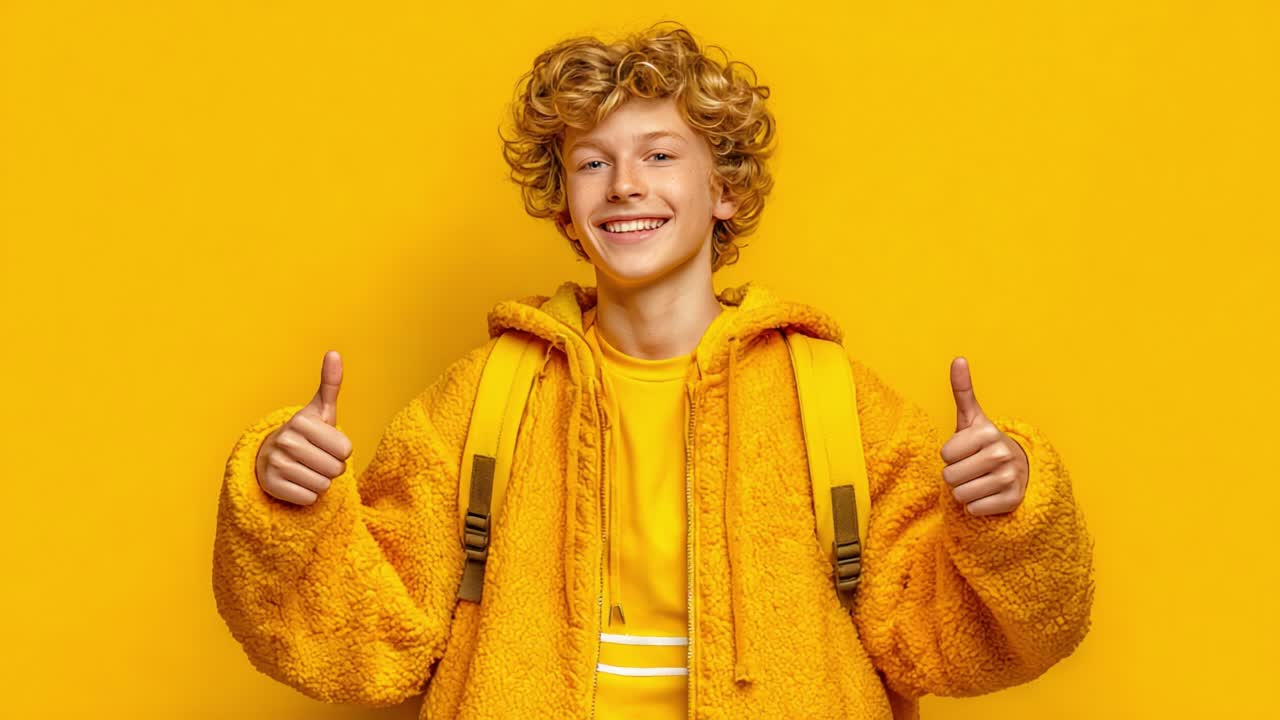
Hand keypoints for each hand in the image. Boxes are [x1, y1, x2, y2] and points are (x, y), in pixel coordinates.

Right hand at [254, 350, 353, 505]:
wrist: (272, 456)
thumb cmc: (307, 433)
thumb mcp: (320, 409)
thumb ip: (330, 383)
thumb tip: (334, 352)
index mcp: (301, 422)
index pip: (345, 450)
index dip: (341, 451)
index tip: (325, 444)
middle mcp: (285, 441)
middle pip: (335, 470)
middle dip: (332, 468)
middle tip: (316, 458)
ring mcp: (275, 464)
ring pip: (323, 486)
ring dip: (320, 482)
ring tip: (306, 469)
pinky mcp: (271, 486)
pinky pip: (309, 499)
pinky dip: (308, 495)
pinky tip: (297, 482)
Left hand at [939, 356, 1029, 515]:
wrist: (1016, 468)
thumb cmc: (983, 443)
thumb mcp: (971, 418)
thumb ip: (962, 390)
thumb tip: (958, 358)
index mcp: (987, 432)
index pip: (944, 455)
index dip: (950, 456)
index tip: (966, 451)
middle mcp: (1001, 454)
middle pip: (950, 477)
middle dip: (956, 476)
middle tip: (972, 468)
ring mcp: (1009, 478)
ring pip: (960, 495)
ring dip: (964, 492)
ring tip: (979, 480)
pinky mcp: (1012, 500)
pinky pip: (974, 509)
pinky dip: (976, 507)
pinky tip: (988, 494)